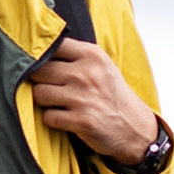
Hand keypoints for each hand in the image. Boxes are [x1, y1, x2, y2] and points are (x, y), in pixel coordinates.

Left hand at [28, 38, 157, 168]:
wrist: (135, 128)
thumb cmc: (114, 96)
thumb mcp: (102, 66)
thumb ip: (76, 56)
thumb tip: (40, 50)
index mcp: (92, 55)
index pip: (52, 45)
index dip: (41, 55)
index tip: (41, 63)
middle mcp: (87, 73)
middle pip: (39, 70)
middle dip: (40, 80)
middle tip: (51, 87)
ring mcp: (83, 97)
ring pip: (39, 93)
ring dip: (44, 101)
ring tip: (58, 103)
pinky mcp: (80, 120)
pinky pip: (48, 116)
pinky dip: (53, 119)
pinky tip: (66, 118)